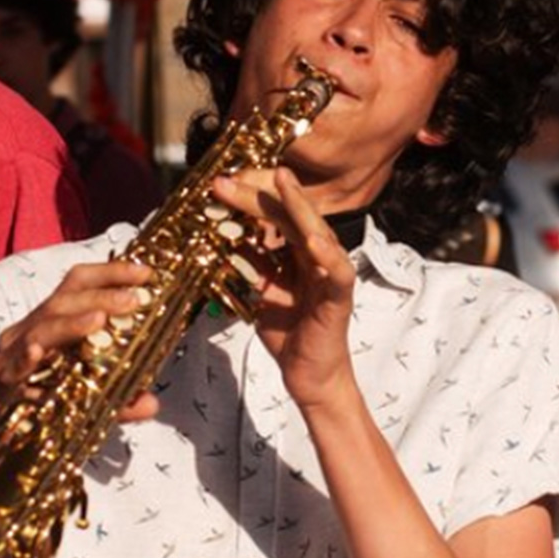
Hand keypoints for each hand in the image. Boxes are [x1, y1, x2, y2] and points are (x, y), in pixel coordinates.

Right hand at [0, 259, 159, 435]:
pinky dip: (25, 361)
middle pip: (59, 303)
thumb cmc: (49, 414)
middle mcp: (23, 336)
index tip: (146, 273)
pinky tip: (38, 352)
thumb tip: (151, 403)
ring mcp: (7, 363)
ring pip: (37, 333)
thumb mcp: (92, 400)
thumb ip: (120, 398)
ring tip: (99, 319)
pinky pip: (12, 374)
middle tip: (133, 300)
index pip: (75, 285)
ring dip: (69, 325)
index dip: (110, 273)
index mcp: (46, 324)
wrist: (5, 460)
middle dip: (99, 297)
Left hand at [211, 165, 357, 409]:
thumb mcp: (261, 292)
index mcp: (297, 255)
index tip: (219, 185)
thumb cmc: (289, 334)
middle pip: (289, 218)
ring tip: (284, 183)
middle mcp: (316, 258)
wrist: (308, 377)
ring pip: (317, 233)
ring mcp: (329, 276)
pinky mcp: (339, 299)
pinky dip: (329, 256)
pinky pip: (338, 273)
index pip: (273, 219)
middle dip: (259, 198)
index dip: (247, 201)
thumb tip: (226, 237)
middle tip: (228, 180)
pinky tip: (314, 241)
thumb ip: (251, 265)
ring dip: (300, 208)